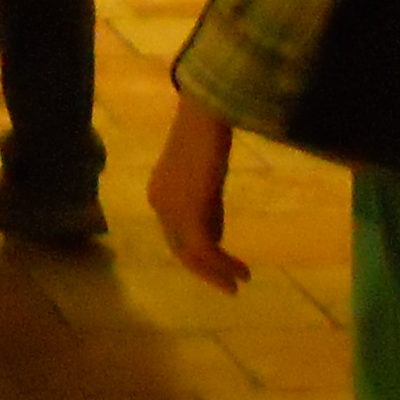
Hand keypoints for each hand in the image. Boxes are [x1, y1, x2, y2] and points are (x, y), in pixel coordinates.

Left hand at [148, 96, 250, 292]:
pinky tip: (241, 271)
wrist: (206, 114)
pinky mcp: (189, 212)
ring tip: (241, 282)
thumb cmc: (208, 133)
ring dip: (217, 272)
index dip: (199, 251)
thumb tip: (216, 233)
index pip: (175, 233)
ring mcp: (171, 210)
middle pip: (180, 249)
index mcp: (158, 193)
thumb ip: (205, 203)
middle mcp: (158, 204)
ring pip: (191, 255)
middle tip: (230, 285)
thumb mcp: (204, 175)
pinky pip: (204, 249)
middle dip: (205, 269)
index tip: (224, 260)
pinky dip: (223, 265)